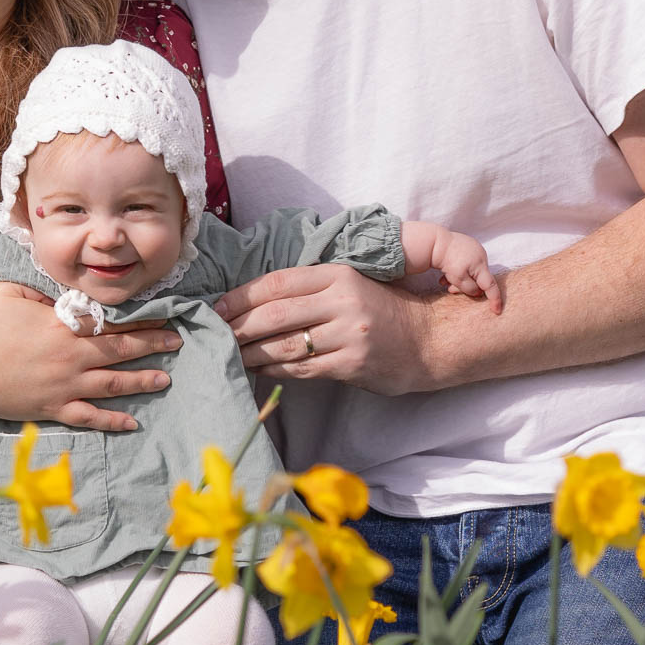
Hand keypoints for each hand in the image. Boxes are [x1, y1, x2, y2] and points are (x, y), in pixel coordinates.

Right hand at [0, 281, 181, 432]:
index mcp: (63, 326)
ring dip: (142, 380)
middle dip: (153, 345)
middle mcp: (71, 357)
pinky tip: (133, 422)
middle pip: (121, 350)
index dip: (141, 318)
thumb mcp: (11, 292)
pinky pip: (90, 417)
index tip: (165, 315)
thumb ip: (43, 291)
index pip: (112, 321)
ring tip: (166, 378)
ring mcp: (64, 386)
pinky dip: (113, 421)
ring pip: (113, 384)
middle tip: (178, 342)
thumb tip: (67, 293)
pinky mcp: (53, 409)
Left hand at [215, 263, 437, 392]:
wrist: (429, 340)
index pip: (278, 282)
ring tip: (229, 355)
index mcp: (338, 275)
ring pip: (285, 345)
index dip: (242, 295)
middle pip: (276, 314)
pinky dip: (275, 370)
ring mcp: (348, 335)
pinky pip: (302, 369)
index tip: (218, 307)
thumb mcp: (349, 285)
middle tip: (215, 334)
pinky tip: (258, 369)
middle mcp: (342, 302)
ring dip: (251, 352)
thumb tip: (253, 301)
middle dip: (239, 326)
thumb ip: (310, 288)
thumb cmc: (381, 309)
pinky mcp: (352, 365)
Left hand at [432, 229, 502, 306]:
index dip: (495, 299)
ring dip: (459, 279)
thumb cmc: (447, 261)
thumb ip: (470, 288)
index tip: (497, 311)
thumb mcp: (458, 279)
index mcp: (481, 265)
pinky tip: (445, 273)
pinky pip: (466, 263)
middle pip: (478, 278)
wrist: (435, 241)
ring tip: (444, 281)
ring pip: (470, 271)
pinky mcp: (467, 246)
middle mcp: (481, 256)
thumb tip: (478, 292)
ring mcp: (474, 249)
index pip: (491, 285)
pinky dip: (457, 270)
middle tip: (451, 290)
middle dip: (465, 287)